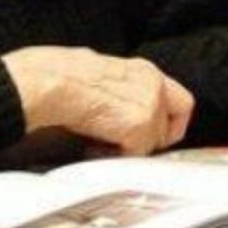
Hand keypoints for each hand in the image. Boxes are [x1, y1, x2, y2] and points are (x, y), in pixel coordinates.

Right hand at [1, 47, 193, 155]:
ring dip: (129, 148)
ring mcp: (151, 105)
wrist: (52, 81)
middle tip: (123, 143)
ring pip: (154, 141)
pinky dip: (116, 157)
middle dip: (151, 137)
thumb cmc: (59, 76)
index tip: (148, 133)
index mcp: (142, 70)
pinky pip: (137, 155)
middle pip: (175, 121)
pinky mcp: (141, 127)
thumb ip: (117, 92)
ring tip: (99, 143)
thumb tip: (111, 111)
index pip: (176, 98)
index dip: (164, 119)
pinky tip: (94, 146)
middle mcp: (154, 83)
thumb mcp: (98, 76)